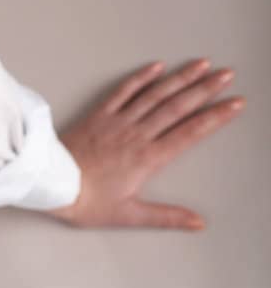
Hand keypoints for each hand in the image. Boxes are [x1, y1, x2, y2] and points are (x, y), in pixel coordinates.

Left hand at [49, 57, 245, 229]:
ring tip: (202, 64)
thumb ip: (166, 216)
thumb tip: (197, 222)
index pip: (190, 132)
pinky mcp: (99, 115)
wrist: (51, 183)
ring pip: (155, 94)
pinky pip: (123, 91)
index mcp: (148, 158)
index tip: (235, 103)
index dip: (215, 117)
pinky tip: (156, 66)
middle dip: (205, 89)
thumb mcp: (129, 215)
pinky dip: (140, 78)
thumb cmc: (87, 201)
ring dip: (180, 78)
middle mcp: (137, 134)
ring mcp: (118, 121)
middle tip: (227, 74)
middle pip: (178, 107)